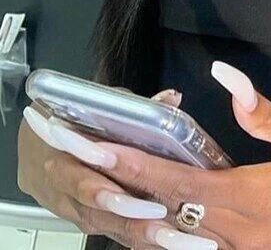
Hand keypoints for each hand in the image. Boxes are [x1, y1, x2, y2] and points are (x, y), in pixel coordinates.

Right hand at [17, 88, 195, 248]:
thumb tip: (171, 98)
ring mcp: (70, 208)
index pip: (80, 175)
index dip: (103, 185)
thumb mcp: (96, 105)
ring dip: (133, 229)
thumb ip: (132, 107)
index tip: (131, 188)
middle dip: (126, 213)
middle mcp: (61, 188)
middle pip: (93, 206)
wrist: (36, 147)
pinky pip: (106, 230)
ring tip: (165, 233)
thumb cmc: (69, 121)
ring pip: (100, 223)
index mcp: (60, 156)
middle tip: (157, 217)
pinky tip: (158, 239)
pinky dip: (131, 236)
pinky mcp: (82, 220)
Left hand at [66, 61, 270, 249]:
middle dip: (123, 185)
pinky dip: (178, 229)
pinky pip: (205, 246)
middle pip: (166, 211)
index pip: (177, 179)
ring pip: (180, 236)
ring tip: (114, 185)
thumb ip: (267, 115)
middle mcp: (238, 232)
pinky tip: (169, 216)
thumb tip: (227, 77)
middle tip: (87, 162)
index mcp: (251, 196)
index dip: (132, 164)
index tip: (95, 147)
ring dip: (143, 211)